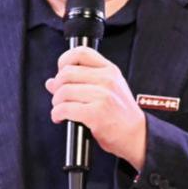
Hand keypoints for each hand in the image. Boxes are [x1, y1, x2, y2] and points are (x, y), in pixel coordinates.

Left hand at [46, 46, 146, 170]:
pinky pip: (65, 109)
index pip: (81, 52)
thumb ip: (81, 82)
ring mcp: (103, 96)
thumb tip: (51, 82)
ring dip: (56, 102)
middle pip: (67, 73)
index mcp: (110, 70)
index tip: (61, 72)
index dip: (64, 61)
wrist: (136, 136)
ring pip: (64, 91)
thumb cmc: (121, 115)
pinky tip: (60, 118)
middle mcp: (107, 80)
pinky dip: (57, 114)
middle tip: (59, 97)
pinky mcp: (96, 114)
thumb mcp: (108, 90)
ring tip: (60, 109)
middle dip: (57, 87)